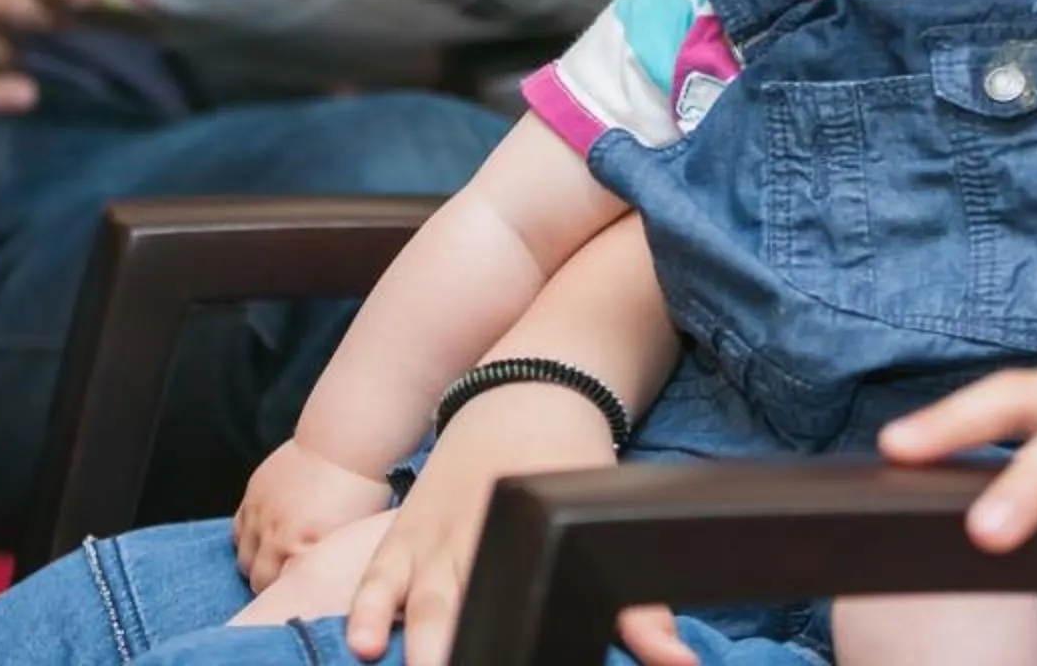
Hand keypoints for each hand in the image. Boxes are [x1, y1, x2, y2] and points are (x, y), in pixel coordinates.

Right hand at [237, 438, 392, 594]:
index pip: (279, 592)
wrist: (345, 445)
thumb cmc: (358, 491)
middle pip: (256, 579)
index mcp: (300, 548)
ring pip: (243, 557)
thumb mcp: (350, 537)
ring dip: (256, 563)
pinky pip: (238, 528)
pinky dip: (249, 538)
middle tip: (286, 584)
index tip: (297, 597)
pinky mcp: (253, 493)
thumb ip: (326, 563)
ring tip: (274, 562)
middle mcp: (274, 534)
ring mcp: (259, 513)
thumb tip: (320, 583)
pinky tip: (265, 538)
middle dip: (268, 586)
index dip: (288, 597)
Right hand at [344, 382, 674, 665]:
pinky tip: (360, 642)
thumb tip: (676, 663)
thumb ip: (638, 608)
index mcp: (518, 546)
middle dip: (444, 654)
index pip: (512, 611)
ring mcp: (428, 540)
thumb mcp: (601, 530)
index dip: (506, 647)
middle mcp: (466, 545)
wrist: (523, 397)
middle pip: (450, 609)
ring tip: (372, 657)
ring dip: (391, 629)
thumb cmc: (567, 469)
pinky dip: (366, 605)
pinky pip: (377, 574)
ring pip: (405, 593)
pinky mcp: (403, 537)